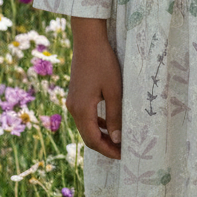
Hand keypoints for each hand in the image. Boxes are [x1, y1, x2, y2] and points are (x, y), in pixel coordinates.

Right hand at [66, 17, 122, 159]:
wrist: (88, 41)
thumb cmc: (104, 64)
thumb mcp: (114, 91)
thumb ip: (115, 116)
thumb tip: (117, 140)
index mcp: (82, 110)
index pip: (93, 140)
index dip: (108, 151)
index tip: (123, 156)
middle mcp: (73, 109)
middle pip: (88, 136)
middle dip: (105, 146)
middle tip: (123, 151)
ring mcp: (73, 102)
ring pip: (86, 127)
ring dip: (101, 136)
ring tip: (119, 141)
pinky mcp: (76, 95)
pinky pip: (86, 116)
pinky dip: (97, 124)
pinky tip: (109, 124)